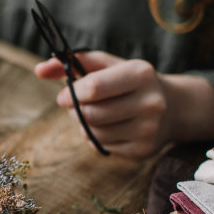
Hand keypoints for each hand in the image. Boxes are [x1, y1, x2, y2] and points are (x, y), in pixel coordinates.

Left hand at [35, 51, 170, 158]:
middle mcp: (150, 102)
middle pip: (90, 114)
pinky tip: (111, 127)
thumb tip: (38, 69)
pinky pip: (102, 147)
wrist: (174, 108)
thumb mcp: (107, 65)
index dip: (71, 94)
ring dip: (84, 125)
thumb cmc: (129, 82)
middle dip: (76, 111)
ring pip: (93, 133)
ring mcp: (149, 129)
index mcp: (141, 74)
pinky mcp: (143, 150)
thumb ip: (73, 63)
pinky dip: (97, 138)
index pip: (93, 88)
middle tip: (78, 106)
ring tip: (96, 115)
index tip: (64, 95)